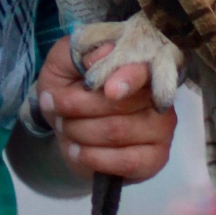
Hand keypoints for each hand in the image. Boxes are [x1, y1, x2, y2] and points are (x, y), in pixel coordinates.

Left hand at [30, 36, 176, 183]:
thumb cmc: (68, 87)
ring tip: (63, 126)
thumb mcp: (62, 63)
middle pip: (119, 105)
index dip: (128, 78)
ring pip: (117, 132)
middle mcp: (157, 95)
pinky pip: (126, 161)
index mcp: (138, 65)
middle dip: (77, 107)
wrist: (65, 125)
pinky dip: (92, 157)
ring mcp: (160, 129)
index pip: (142, 70)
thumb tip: (105, 52)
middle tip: (55, 106)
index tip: (109, 90)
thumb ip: (81, 53)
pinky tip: (75, 150)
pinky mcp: (155, 159)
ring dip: (79, 130)